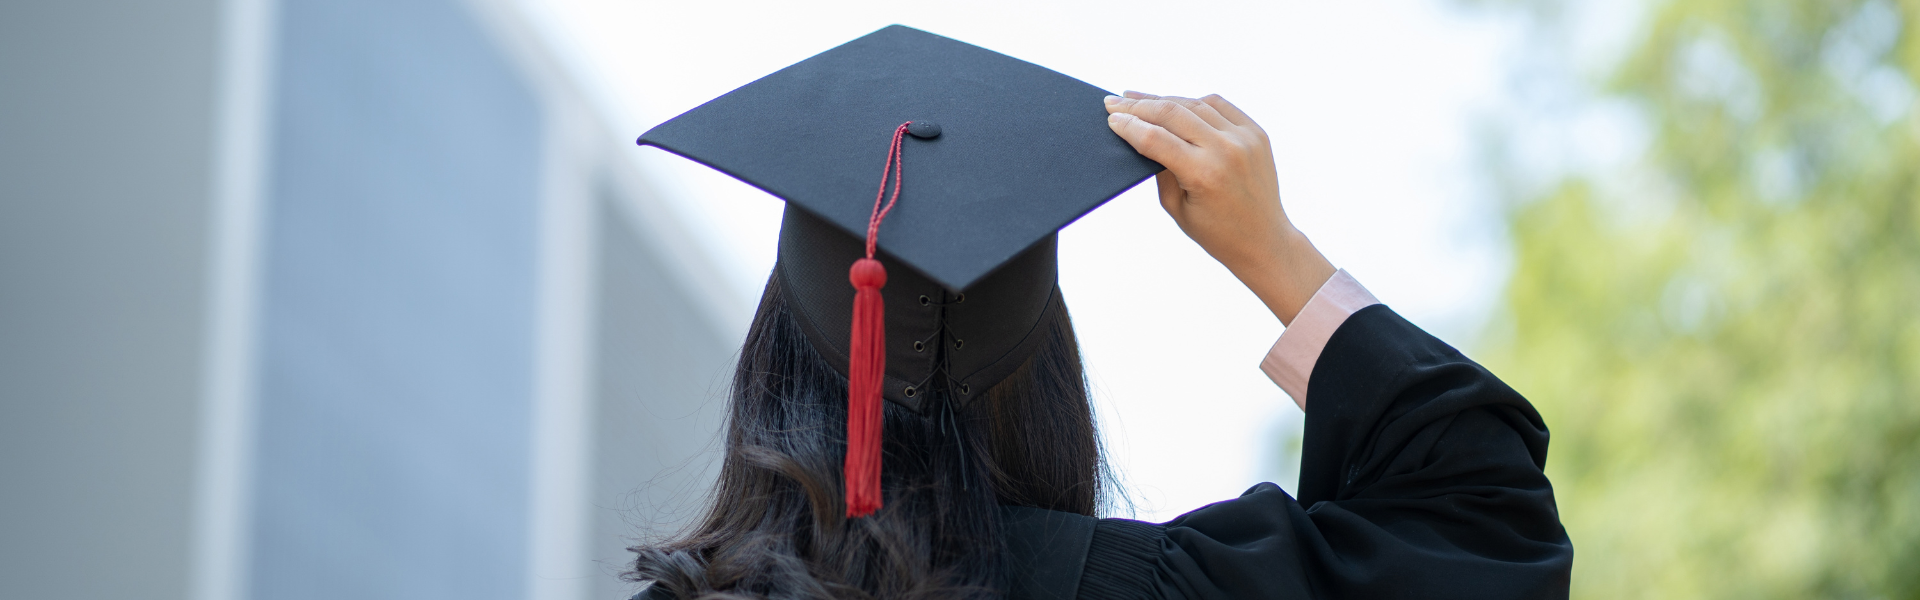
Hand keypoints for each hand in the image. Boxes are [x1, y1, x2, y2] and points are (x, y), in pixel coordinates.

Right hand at [1105, 91, 1335, 325]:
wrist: (1264, 239)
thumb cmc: (1217, 233)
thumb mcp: (1177, 208)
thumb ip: (1159, 170)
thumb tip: (1142, 136)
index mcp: (1204, 174)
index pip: (1155, 139)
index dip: (1129, 126)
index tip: (1111, 118)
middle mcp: (1226, 150)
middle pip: (1172, 112)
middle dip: (1139, 105)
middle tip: (1115, 102)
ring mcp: (1245, 138)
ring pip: (1195, 104)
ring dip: (1164, 100)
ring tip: (1139, 100)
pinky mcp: (1256, 132)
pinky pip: (1219, 105)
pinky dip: (1194, 102)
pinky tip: (1175, 104)